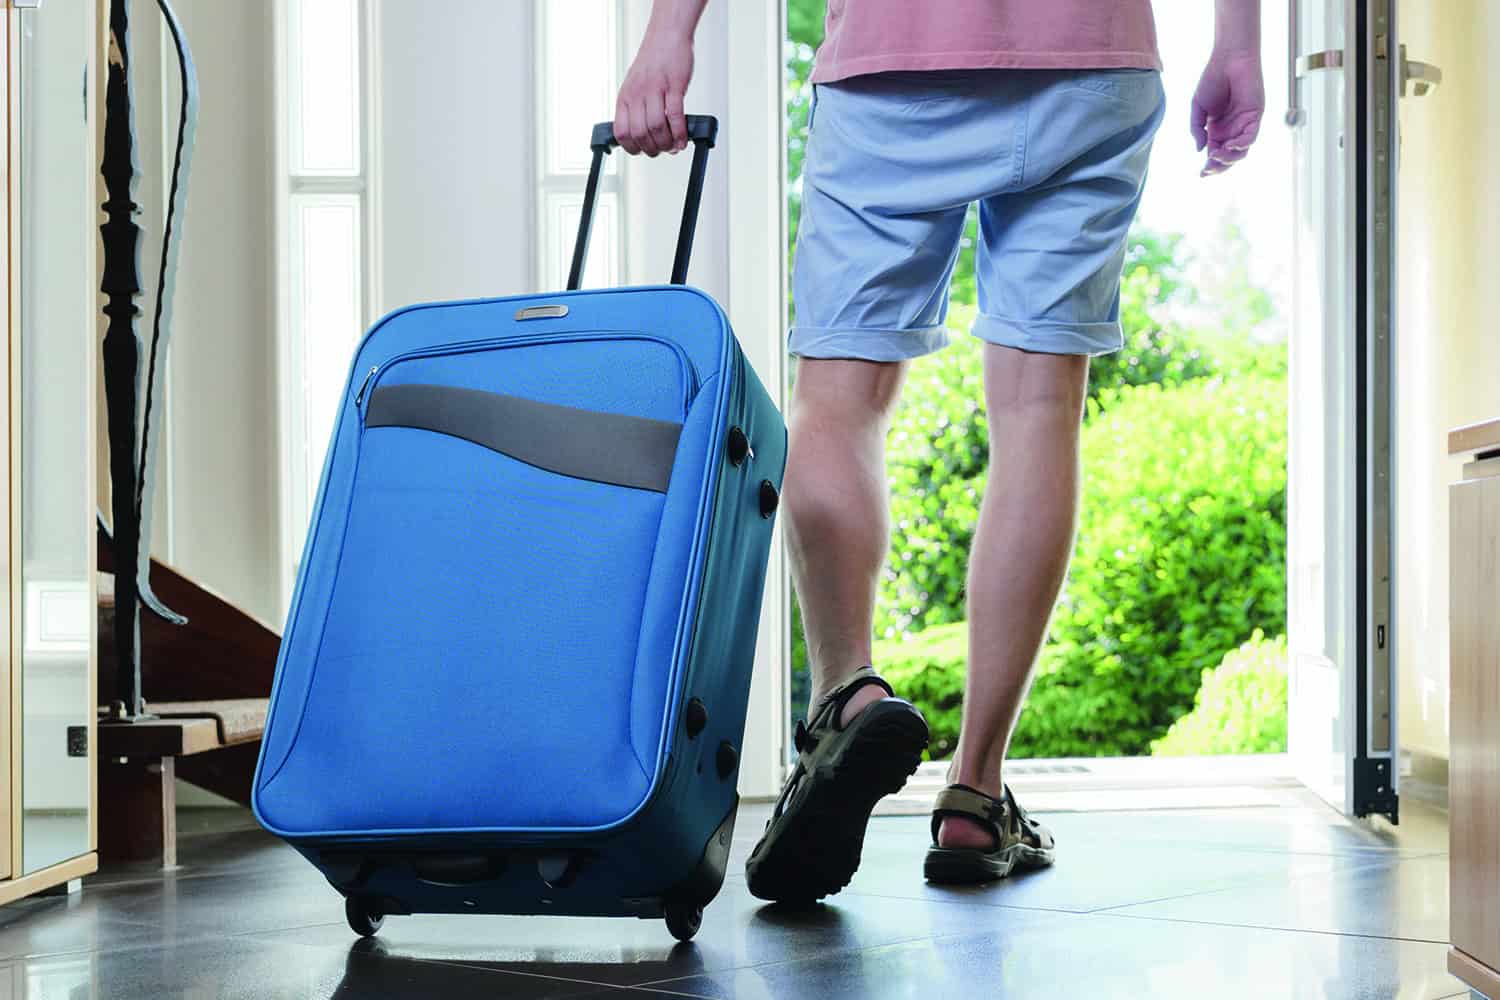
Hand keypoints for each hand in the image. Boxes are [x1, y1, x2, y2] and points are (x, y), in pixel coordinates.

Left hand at [613, 29, 692, 155]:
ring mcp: (655, 89)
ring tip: (673, 146)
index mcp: (625, 96)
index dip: (631, 147)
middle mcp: (637, 94)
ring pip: (657, 127)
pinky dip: (680, 132)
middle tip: (662, 150)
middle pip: (640, 133)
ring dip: (667, 143)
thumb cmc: (654, 62)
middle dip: (652, 148)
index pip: (621, 131)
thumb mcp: (635, 85)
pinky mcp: (674, 85)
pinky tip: (683, 139)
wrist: (667, 36)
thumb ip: (636, 108)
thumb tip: (643, 133)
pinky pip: (676, 115)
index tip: (641, 151)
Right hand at [1191, 51, 1264, 175]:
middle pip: (1229, 156)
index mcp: (1218, 129)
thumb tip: (1199, 150)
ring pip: (1241, 150)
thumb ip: (1197, 129)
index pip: (1215, 153)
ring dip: (1229, 158)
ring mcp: (1245, 123)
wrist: (1229, 58)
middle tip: (1208, 170)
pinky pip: (1251, 136)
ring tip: (1216, 156)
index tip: (1201, 174)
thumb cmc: (1212, 79)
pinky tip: (1230, 145)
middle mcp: (1232, 129)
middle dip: (1219, 167)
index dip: (1210, 166)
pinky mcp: (1256, 115)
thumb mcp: (1198, 108)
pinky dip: (1241, 144)